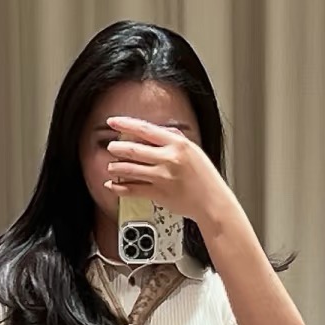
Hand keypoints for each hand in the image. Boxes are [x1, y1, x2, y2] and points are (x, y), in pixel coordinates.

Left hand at [104, 115, 229, 224]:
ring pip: (129, 169)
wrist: (213, 202)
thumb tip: (154, 133)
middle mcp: (169, 159)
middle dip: (116, 148)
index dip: (125, 124)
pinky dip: (119, 187)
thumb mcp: (193, 151)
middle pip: (133, 149)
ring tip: (111, 167)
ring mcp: (162, 177)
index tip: (113, 122)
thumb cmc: (204, 178)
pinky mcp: (158, 194)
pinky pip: (132, 189)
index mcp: (178, 144)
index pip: (145, 129)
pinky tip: (113, 185)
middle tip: (111, 148)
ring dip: (116, 167)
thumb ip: (173, 141)